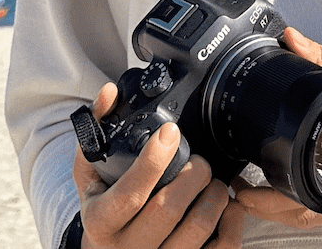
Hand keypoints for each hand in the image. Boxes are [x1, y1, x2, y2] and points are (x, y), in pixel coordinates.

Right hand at [72, 82, 244, 248]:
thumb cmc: (103, 207)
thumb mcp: (89, 173)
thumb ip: (95, 130)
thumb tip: (110, 93)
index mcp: (102, 222)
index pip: (130, 194)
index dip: (153, 160)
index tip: (170, 133)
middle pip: (169, 209)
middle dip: (192, 174)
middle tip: (198, 161)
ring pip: (198, 228)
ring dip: (214, 194)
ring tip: (210, 180)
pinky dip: (232, 221)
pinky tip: (226, 205)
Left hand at [234, 28, 321, 229]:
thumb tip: (291, 41)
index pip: (303, 200)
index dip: (267, 200)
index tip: (240, 187)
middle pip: (305, 217)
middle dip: (267, 210)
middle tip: (237, 192)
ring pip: (320, 217)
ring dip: (287, 209)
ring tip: (257, 190)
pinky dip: (312, 202)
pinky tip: (296, 186)